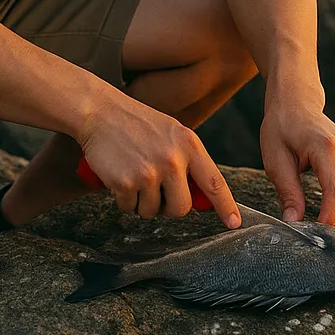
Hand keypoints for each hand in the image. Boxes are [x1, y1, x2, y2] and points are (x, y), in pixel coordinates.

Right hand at [77, 91, 241, 228]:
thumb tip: (200, 197)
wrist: (99, 111)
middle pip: (182, 207)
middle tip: (155, 190)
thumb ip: (187, 160)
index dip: (225, 205)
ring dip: (142, 202)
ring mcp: (149, 172)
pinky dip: (123, 199)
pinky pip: (129, 208)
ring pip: (152, 212)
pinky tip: (119, 176)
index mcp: (189, 144)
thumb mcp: (171, 133)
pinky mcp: (126, 183)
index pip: (214, 181)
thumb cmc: (136, 123)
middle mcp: (173, 159)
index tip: (234, 222)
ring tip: (134, 175)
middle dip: (168, 207)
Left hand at [260, 102, 334, 226]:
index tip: (315, 234)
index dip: (329, 218)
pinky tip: (334, 211)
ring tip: (326, 224)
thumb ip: (287, 191)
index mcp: (325, 146)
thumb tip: (293, 223)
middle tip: (319, 234)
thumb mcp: (275, 159)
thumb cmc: (281, 127)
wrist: (295, 101)